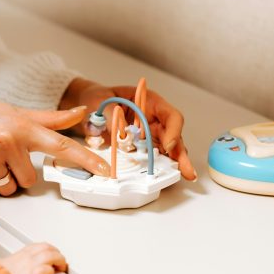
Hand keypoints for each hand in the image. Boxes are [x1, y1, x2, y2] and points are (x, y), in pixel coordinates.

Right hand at [0, 88, 110, 196]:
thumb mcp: (16, 113)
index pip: (62, 145)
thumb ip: (51, 120)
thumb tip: (80, 114)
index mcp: (24, 126)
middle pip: (30, 179)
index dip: (86, 160)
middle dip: (16, 172)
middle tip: (1, 154)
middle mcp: (9, 139)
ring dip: (0, 180)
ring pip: (9, 187)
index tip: (104, 171)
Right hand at [0, 242, 67, 273]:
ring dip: (59, 260)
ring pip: (52, 254)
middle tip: (59, 260)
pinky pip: (50, 270)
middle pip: (46, 247)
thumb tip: (0, 266)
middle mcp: (25, 257)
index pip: (34, 247)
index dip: (44, 250)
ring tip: (61, 268)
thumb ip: (3, 265)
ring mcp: (32, 264)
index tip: (48, 254)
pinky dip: (53, 273)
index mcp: (17, 256)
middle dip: (55, 252)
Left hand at [60, 78, 197, 180]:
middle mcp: (153, 119)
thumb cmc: (96, 97)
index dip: (173, 131)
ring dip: (175, 162)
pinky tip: (166, 176)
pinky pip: (152, 156)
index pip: (170, 116)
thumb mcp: (99, 102)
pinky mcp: (139, 146)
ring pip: (167, 148)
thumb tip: (117, 133)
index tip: (167, 145)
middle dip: (180, 153)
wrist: (86, 104)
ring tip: (184, 175)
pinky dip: (159, 166)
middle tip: (187, 170)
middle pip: (173, 135)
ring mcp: (148, 134)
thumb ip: (109, 117)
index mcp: (150, 103)